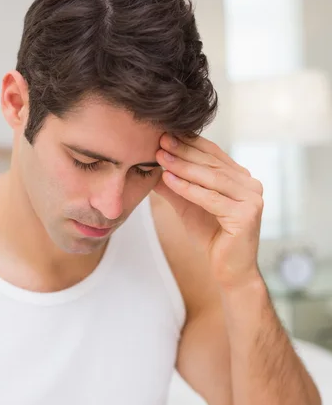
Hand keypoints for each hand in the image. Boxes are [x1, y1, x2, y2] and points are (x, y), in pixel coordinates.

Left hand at [154, 133, 263, 287]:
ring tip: (161, 158)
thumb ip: (175, 186)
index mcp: (241, 179)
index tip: (165, 134)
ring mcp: (252, 199)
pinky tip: (169, 180)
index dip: (190, 143)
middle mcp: (251, 185)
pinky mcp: (246, 215)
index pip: (214, 155)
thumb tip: (152, 165)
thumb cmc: (211, 237)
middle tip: (160, 141)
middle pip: (212, 164)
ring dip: (183, 167)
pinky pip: (211, 198)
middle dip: (184, 152)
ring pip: (212, 178)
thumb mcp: (187, 206)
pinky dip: (188, 188)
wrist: (228, 270)